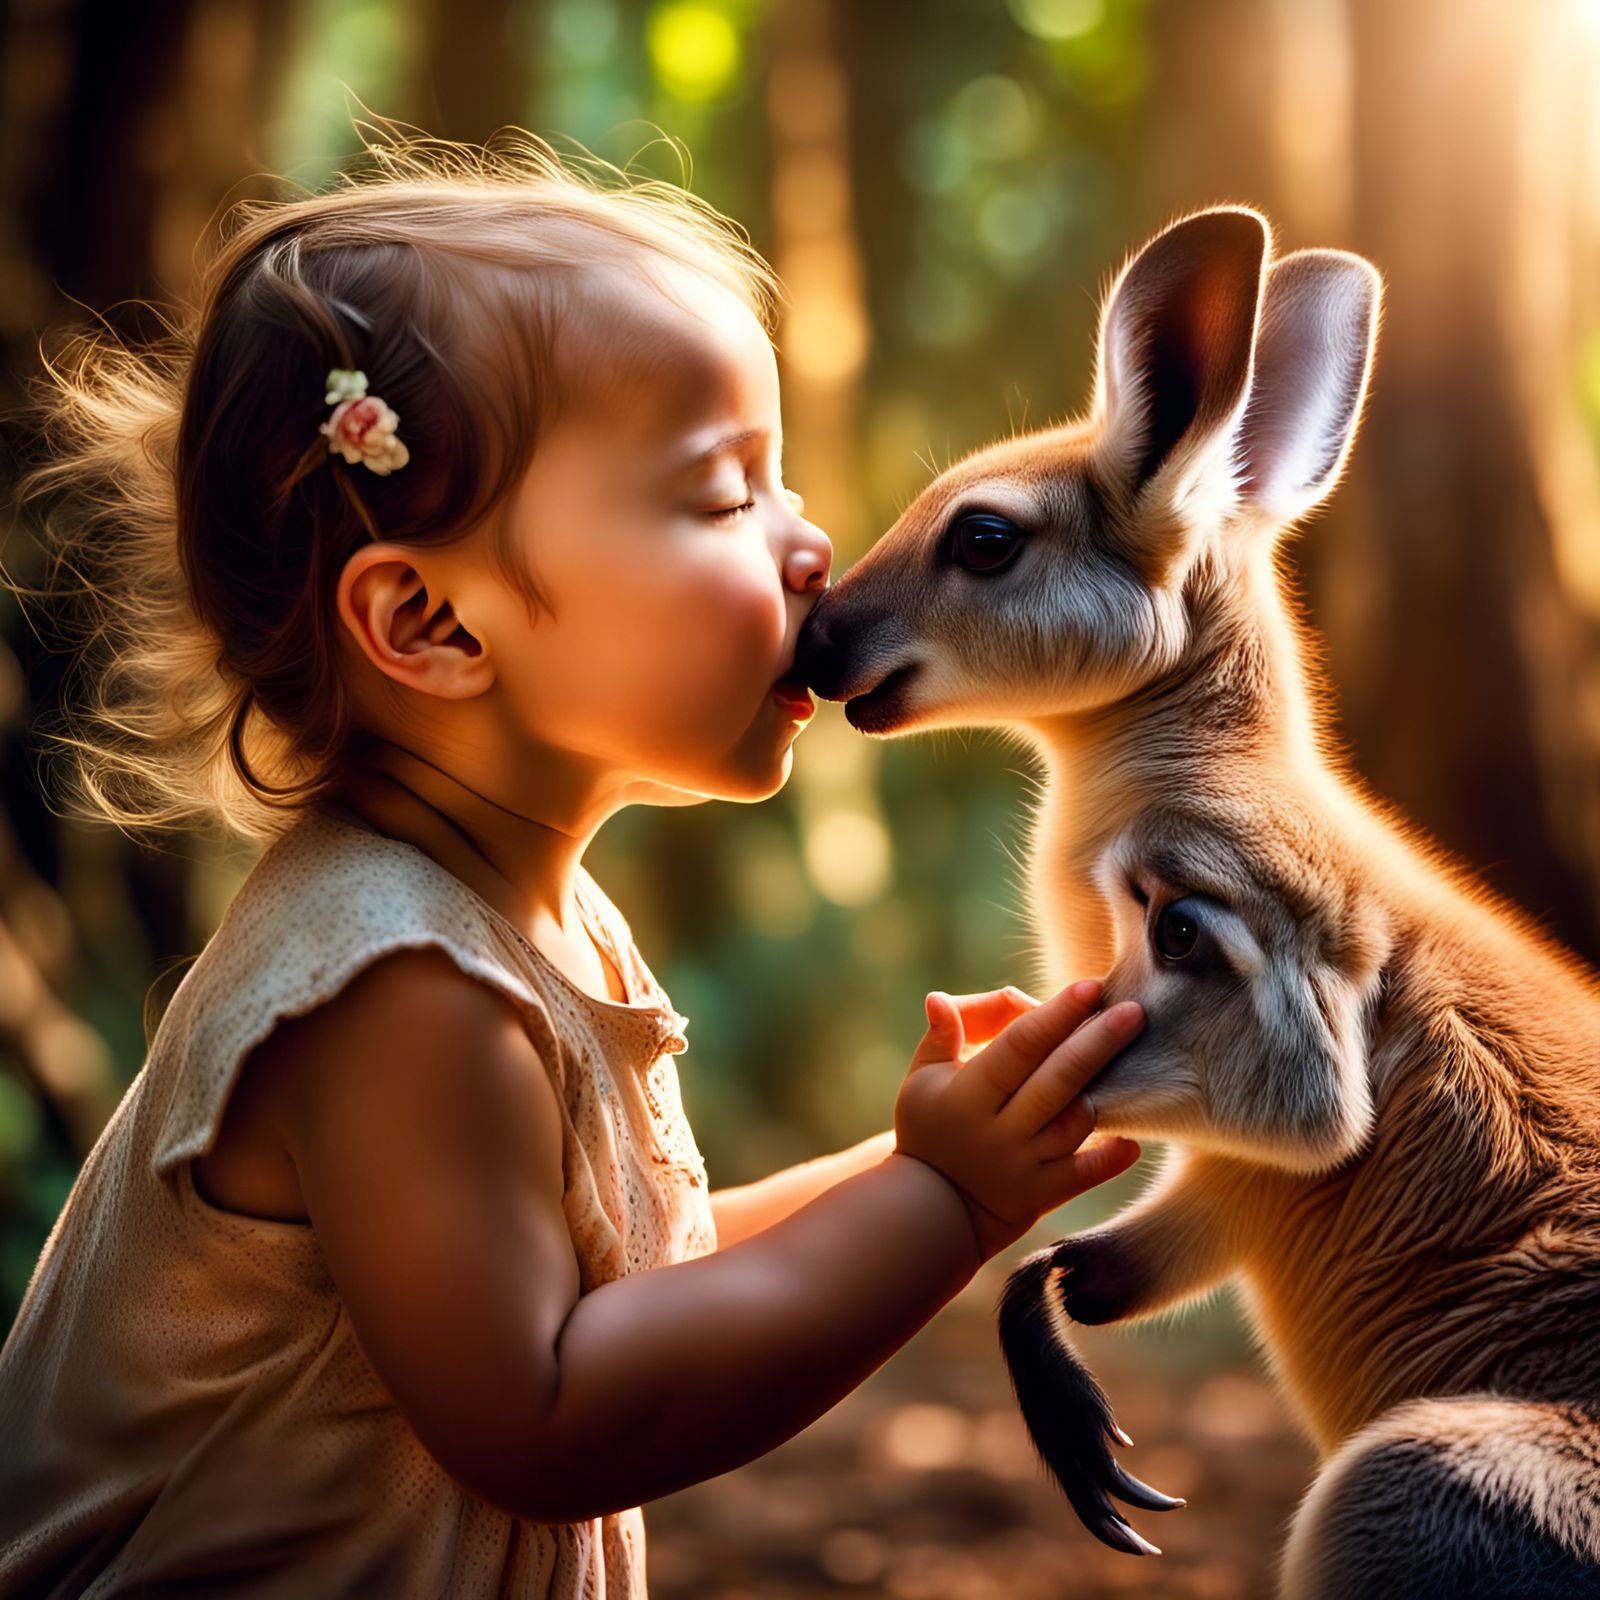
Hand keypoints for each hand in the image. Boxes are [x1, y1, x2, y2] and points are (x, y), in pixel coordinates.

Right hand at [893, 980, 1142, 1263]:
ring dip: (1103, 1093)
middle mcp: (998, 1130)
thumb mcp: (922, 1081)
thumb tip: (940, 998)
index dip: (1055, 1015)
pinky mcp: (1041, 1195)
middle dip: (1097, 1042)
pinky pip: (1083, 1175)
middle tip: (1134, 1011)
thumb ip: (941, 1036)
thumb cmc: (930, 1130)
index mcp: (968, 1095)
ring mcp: (1023, 1165)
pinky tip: (1133, 1139)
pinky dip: (1109, 1158)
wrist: (932, 1210)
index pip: (1017, 1046)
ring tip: (1136, 1058)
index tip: (1089, 988)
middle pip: (1056, 1079)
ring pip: (1073, 1123)